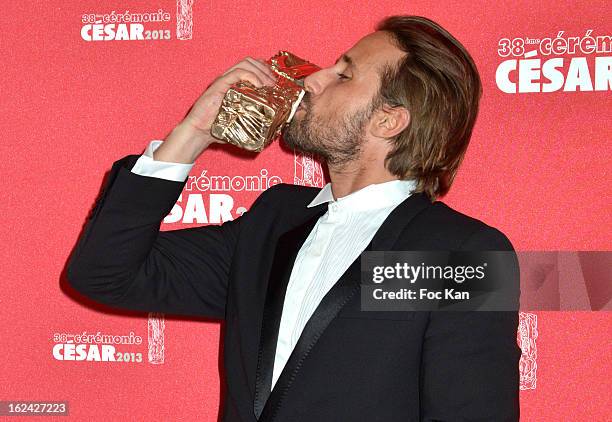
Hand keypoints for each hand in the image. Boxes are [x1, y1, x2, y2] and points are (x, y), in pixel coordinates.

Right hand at [155, 57, 277, 163]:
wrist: (199, 131)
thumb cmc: (218, 128)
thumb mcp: (241, 119)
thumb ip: (254, 115)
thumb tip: (274, 123)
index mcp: (233, 83)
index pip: (252, 66)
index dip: (266, 70)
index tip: (276, 82)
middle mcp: (228, 78)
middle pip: (250, 62)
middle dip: (266, 70)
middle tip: (275, 84)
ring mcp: (223, 80)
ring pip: (245, 64)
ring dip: (262, 72)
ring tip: (270, 85)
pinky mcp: (219, 85)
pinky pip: (238, 73)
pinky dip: (252, 77)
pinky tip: (260, 86)